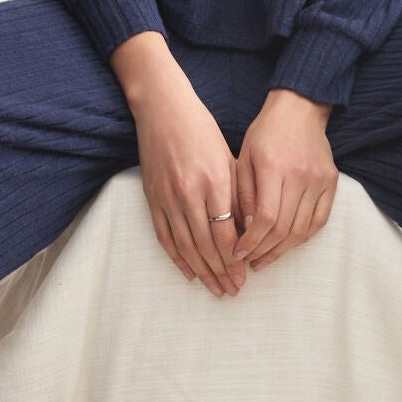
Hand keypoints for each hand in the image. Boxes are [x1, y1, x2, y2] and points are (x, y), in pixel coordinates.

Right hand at [130, 69, 245, 297]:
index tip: (245, 276)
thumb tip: (248, 232)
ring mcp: (167, 198)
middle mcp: (190, 194)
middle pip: (206, 246)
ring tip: (215, 289)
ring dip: (202, 271)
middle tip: (232, 291)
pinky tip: (189, 272)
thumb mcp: (228, 159)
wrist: (163, 111)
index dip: (235, 260)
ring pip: (185, 246)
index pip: (226, 234)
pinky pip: (164, 237)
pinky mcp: (152, 198)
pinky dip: (177, 258)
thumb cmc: (202, 131)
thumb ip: (238, 195)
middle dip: (221, 272)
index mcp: (214, 182)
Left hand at [232, 88, 337, 273]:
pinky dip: (303, 237)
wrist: (299, 110)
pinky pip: (319, 220)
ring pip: (302, 229)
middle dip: (264, 250)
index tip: (238, 254)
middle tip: (249, 262)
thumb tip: (246, 230)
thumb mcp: (244, 158)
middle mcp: (300, 176)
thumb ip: (244, 194)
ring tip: (265, 258)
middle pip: (283, 228)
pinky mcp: (331, 183)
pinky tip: (287, 245)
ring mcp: (319, 180)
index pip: (265, 217)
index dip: (251, 241)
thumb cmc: (265, 134)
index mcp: (273, 167)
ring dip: (282, 249)